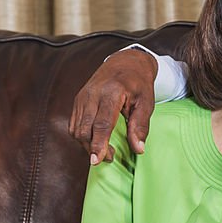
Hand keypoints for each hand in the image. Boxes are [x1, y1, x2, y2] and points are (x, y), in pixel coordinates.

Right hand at [69, 48, 157, 163]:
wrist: (125, 62)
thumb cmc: (138, 83)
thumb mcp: (147, 102)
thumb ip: (140, 125)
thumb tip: (138, 149)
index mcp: (112, 92)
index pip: (102, 123)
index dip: (98, 144)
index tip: (97, 160)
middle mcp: (92, 94)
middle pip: (86, 129)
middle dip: (93, 148)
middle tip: (110, 158)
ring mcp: (82, 97)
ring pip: (77, 129)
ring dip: (87, 144)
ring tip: (104, 151)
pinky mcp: (78, 100)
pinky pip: (74, 124)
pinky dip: (82, 136)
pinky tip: (95, 140)